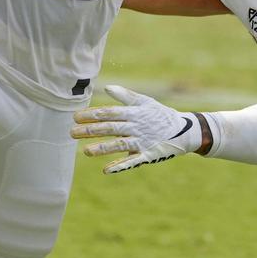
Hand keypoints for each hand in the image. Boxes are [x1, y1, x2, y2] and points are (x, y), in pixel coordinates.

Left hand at [71, 85, 204, 173]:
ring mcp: (142, 142)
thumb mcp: (146, 101)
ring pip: (119, 144)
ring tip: (85, 151)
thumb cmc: (160, 114)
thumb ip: (126, 95)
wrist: (184, 130)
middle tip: (72, 132)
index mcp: (135, 112)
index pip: (110, 112)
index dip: (92, 114)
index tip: (76, 117)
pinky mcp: (148, 155)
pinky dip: (120, 166)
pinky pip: (132, 161)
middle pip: (111, 128)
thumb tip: (107, 87)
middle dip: (91, 130)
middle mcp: (137, 127)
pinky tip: (106, 170)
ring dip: (102, 148)